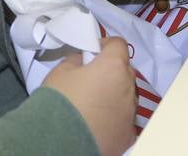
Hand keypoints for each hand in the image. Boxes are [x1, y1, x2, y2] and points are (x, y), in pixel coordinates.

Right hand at [43, 37, 136, 155]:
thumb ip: (78, 60)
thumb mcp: (60, 71)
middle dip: (111, 71)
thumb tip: (84, 61)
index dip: (105, 46)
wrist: (56, 142)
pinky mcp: (128, 135)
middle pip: (124, 71)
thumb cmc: (58, 101)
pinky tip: (97, 123)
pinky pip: (124, 119)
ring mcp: (130, 113)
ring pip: (126, 96)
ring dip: (114, 95)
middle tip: (91, 79)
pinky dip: (114, 118)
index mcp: (113, 67)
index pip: (118, 45)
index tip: (94, 52)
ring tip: (92, 105)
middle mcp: (128, 88)